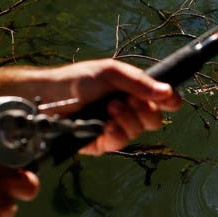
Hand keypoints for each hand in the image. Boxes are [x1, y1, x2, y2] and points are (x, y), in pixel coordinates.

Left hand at [46, 59, 181, 154]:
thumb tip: (169, 92)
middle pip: (155, 120)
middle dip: (146, 110)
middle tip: (131, 100)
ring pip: (138, 132)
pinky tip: (105, 123)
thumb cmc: (77, 80)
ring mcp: (115, 128)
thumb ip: (140, 82)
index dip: (170, 101)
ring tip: (109, 107)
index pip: (163, 101)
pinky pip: (119, 143)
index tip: (169, 100)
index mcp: (134, 92)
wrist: (47, 97)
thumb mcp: (111, 72)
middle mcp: (128, 111)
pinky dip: (115, 132)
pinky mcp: (102, 144)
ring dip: (126, 118)